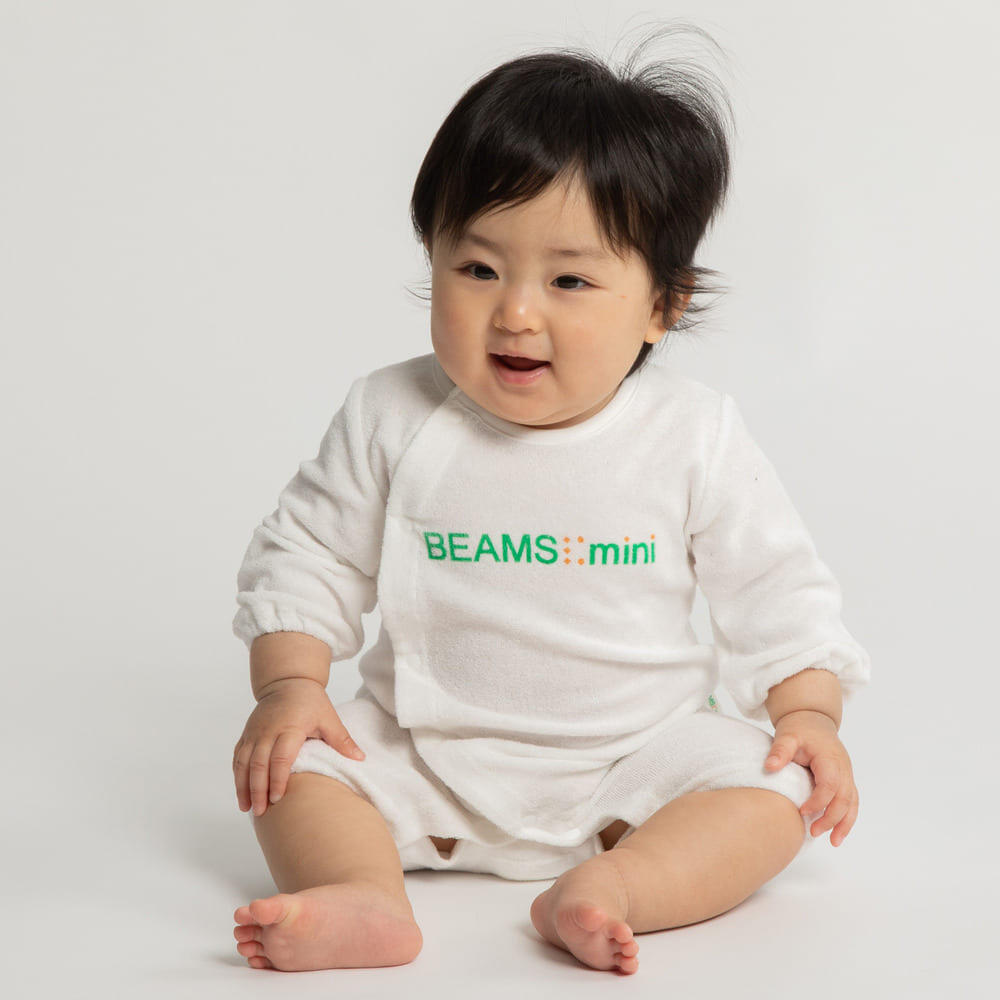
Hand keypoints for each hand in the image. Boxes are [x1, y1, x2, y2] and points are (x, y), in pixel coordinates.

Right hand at [232, 678, 364, 817]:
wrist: (287, 682)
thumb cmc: (310, 701)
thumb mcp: (329, 717)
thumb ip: (342, 739)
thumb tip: (361, 758)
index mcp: (290, 726)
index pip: (281, 756)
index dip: (278, 779)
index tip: (279, 799)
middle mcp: (268, 730)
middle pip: (259, 763)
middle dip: (258, 790)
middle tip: (262, 812)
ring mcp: (254, 732)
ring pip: (244, 762)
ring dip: (243, 786)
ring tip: (248, 808)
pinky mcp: (246, 734)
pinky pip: (238, 757)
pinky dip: (238, 776)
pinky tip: (241, 793)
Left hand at [764, 709, 858, 846]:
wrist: (813, 720)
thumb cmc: (800, 729)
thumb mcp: (787, 735)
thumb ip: (780, 750)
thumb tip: (769, 767)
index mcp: (830, 758)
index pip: (829, 784)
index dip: (818, 800)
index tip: (801, 810)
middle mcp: (843, 768)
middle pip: (844, 797)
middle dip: (831, 818)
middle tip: (813, 832)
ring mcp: (847, 774)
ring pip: (852, 802)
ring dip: (845, 823)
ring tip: (834, 842)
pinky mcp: (845, 780)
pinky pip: (851, 801)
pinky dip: (847, 818)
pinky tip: (838, 834)